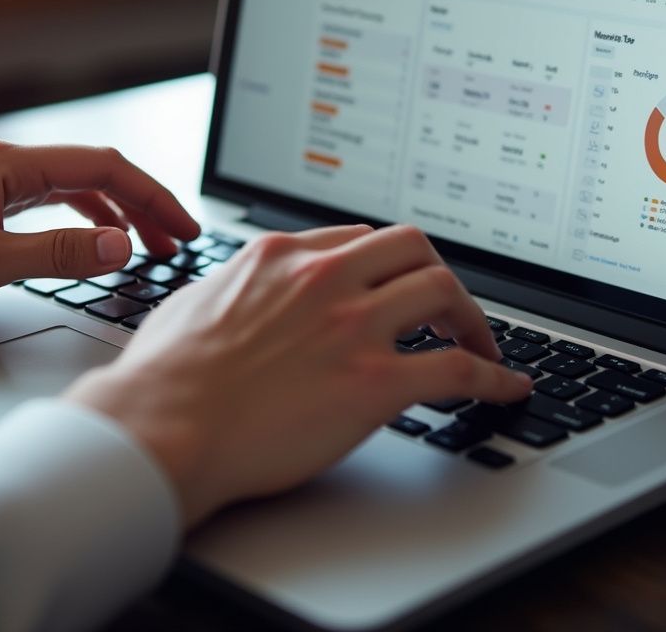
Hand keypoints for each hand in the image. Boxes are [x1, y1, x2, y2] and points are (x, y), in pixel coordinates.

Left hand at [0, 140, 199, 308]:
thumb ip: (56, 253)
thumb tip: (120, 246)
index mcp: (13, 165)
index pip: (106, 168)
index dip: (153, 196)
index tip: (183, 226)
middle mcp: (10, 163)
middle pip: (99, 174)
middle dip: (145, 204)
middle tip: (178, 239)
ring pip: (79, 188)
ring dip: (120, 213)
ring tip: (148, 245)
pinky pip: (55, 201)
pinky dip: (87, 219)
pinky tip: (96, 241)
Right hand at [66, 224, 531, 525]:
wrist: (159, 428)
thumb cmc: (163, 375)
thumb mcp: (193, 298)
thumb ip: (234, 283)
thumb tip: (242, 288)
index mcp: (283, 257)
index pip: (360, 238)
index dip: (388, 262)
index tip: (399, 282)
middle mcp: (326, 279)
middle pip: (413, 247)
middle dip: (437, 273)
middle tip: (447, 305)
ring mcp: (353, 326)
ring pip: (442, 290)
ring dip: (471, 316)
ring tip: (482, 343)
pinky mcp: (374, 382)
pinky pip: (456, 368)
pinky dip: (492, 375)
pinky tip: (506, 387)